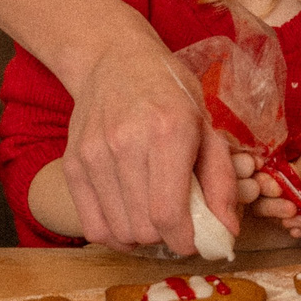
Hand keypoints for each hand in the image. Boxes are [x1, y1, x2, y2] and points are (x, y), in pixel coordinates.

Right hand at [62, 36, 227, 252]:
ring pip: (119, 231)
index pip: (168, 213)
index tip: (195, 241)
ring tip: (153, 216)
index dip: (185, 241)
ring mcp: (94, 154)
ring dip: (141, 236)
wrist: (114, 59)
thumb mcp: (206, 125)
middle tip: (177, 221)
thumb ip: (221, 180)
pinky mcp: (72, 164)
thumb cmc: (168, 92)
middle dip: (167, 236)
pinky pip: (93, 226)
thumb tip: (228, 232)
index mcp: (169, 132)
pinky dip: (115, 235)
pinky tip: (129, 219)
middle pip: (144, 228)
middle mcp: (126, 143)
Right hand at [247, 143, 300, 235]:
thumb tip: (272, 184)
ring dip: (286, 220)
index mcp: (275, 170)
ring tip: (298, 217)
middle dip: (272, 207)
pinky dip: (300, 230)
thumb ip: (295, 173)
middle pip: (261, 204)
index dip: (260, 185)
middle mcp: (276, 191)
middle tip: (289, 207)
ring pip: (276, 219)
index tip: (273, 188)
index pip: (256, 179)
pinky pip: (296, 230)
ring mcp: (288, 208)